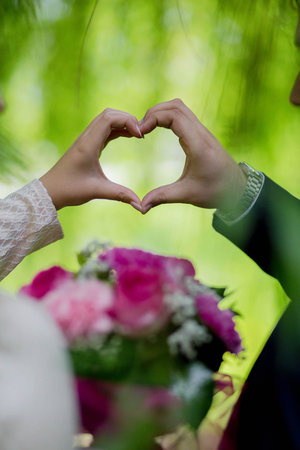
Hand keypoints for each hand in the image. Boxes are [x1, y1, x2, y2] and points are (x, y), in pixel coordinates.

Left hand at [40, 109, 142, 210]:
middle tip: (141, 134)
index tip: (140, 136)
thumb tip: (141, 205)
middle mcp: (86, 138)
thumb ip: (120, 195)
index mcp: (88, 144)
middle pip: (109, 114)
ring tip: (138, 134)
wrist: (50, 191)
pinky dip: (117, 129)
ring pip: (106, 119)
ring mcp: (86, 140)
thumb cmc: (70, 190)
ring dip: (122, 122)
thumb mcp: (97, 191)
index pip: (109, 118)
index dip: (127, 121)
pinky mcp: (87, 145)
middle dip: (127, 119)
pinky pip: (104, 129)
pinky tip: (128, 136)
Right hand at [140, 99, 246, 213]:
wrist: (238, 189)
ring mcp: (202, 132)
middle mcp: (201, 134)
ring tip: (146, 128)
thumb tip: (141, 207)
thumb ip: (162, 197)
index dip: (154, 118)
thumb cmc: (216, 191)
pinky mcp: (200, 135)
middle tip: (140, 130)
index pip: (175, 116)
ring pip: (179, 108)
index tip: (141, 133)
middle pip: (175, 106)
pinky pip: (183, 116)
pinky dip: (167, 117)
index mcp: (198, 145)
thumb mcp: (187, 195)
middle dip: (154, 112)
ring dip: (160, 112)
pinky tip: (156, 129)